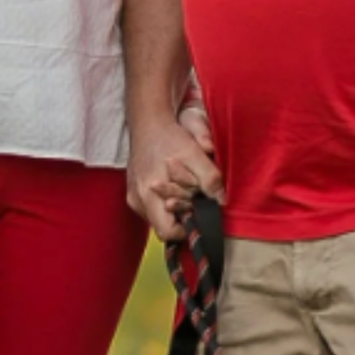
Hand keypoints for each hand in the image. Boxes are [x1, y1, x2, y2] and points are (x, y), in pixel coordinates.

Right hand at [128, 111, 223, 241]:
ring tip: (184, 187)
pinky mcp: (134, 191)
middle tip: (194, 196)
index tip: (199, 213)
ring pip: (159, 216)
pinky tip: (174, 184)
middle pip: (164, 226)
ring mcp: (134, 196)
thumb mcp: (194, 155)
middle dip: (182, 215)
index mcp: (148, 195)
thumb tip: (221, 202)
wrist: (148, 122)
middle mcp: (137, 200)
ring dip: (175, 208)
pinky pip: (153, 206)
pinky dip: (166, 200)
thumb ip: (210, 179)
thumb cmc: (170, 137)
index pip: (167, 232)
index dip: (187, 229)